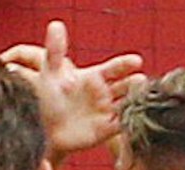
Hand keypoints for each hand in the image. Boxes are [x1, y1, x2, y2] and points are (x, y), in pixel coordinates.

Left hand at [0, 21, 145, 156]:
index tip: (136, 61)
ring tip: (140, 100)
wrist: (44, 128)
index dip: (125, 64)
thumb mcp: (50, 74)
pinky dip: (130, 121)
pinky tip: (136, 119)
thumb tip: (55, 25)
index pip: (115, 68)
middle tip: (140, 81)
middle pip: (126, 85)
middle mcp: (105, 92)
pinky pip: (122, 124)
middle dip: (135, 83)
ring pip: (128, 103)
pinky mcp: (107, 129)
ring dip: (136, 101)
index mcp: (96, 76)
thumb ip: (54, 51)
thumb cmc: (48, 99)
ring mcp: (107, 110)